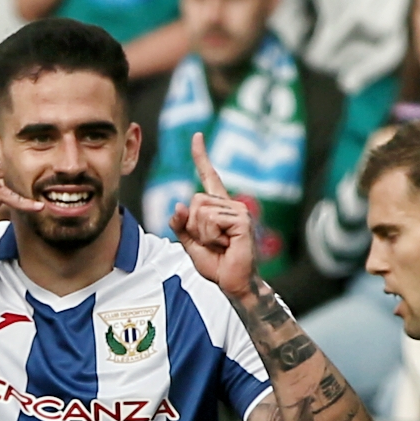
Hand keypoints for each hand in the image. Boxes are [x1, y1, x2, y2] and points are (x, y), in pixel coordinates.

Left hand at [171, 133, 258, 297]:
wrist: (234, 283)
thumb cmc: (217, 264)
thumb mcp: (191, 244)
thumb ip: (181, 226)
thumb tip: (178, 206)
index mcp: (218, 208)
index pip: (209, 177)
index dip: (202, 157)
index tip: (197, 136)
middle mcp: (230, 204)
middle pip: (194, 202)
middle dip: (194, 227)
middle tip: (211, 243)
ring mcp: (238, 211)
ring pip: (200, 212)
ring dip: (203, 234)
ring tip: (220, 245)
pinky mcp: (241, 220)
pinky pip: (211, 220)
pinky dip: (212, 237)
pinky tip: (226, 245)